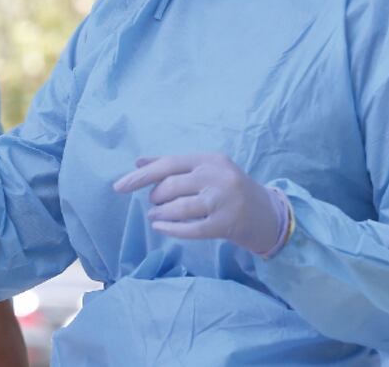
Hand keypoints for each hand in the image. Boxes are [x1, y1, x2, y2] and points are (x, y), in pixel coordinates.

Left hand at [113, 154, 287, 255]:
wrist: (269, 214)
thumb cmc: (230, 189)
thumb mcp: (205, 170)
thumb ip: (172, 165)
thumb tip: (138, 162)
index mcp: (209, 159)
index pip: (168, 164)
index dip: (141, 176)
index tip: (119, 187)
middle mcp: (217, 176)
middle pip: (171, 186)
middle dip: (155, 198)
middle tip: (154, 204)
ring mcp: (223, 201)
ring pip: (179, 208)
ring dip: (160, 214)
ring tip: (155, 217)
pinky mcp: (226, 224)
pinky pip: (191, 229)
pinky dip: (171, 229)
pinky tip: (161, 228)